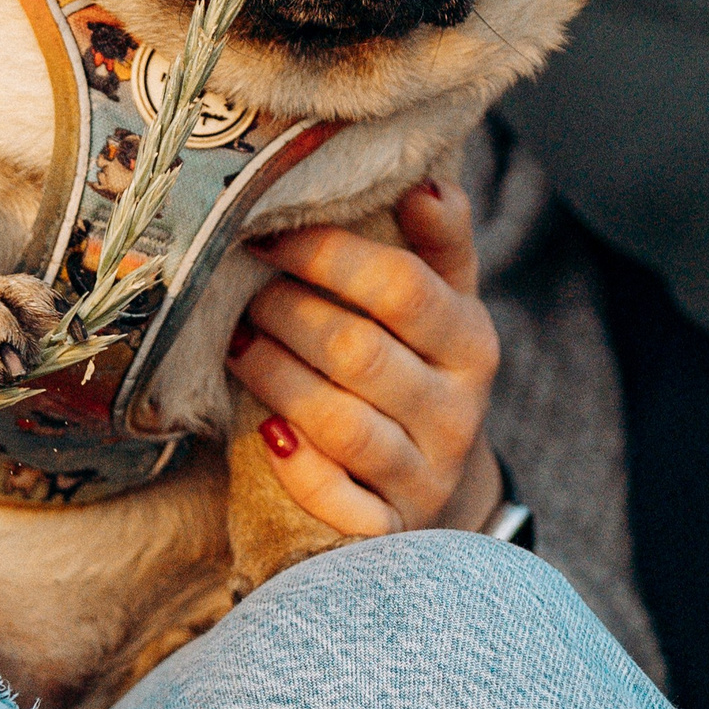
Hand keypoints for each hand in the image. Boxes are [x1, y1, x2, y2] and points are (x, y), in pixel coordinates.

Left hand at [227, 178, 504, 537]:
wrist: (434, 485)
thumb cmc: (416, 368)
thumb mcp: (440, 301)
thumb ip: (437, 239)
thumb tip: (425, 180)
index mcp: (470, 340)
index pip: (403, 287)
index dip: (327, 255)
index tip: (269, 232)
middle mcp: (458, 410)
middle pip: (360, 352)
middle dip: (289, 315)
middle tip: (245, 293)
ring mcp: (426, 474)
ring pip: (341, 423)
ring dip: (276, 378)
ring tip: (238, 345)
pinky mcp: (391, 527)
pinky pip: (341, 503)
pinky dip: (299, 469)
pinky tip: (266, 435)